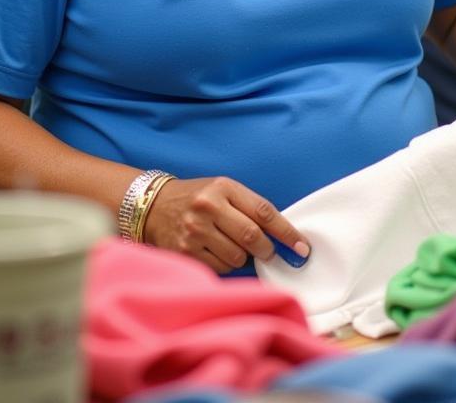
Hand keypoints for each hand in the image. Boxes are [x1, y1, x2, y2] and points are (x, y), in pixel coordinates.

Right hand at [142, 176, 309, 273]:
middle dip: (267, 249)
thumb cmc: (198, 198)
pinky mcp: (185, 252)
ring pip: (238, 257)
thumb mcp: (223, 190)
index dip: (286, 232)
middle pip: (252, 237)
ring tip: (230, 244)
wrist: (154, 206)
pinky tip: (215, 251)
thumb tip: (281, 237)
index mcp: (223, 187)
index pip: (264, 212)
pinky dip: (226, 263)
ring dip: (243, 256)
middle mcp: (208, 207)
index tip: (302, 246)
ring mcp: (195, 231)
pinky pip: (220, 267)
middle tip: (268, 251)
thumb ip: (250, 208)